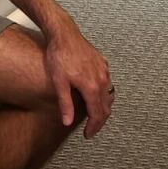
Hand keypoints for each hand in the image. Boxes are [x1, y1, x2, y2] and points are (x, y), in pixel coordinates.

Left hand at [45, 19, 113, 138]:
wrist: (63, 33)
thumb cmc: (59, 55)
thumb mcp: (59, 81)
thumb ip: (65, 103)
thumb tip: (67, 122)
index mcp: (92, 87)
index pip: (97, 114)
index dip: (94, 127)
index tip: (88, 135)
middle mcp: (102, 80)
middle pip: (106, 107)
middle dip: (99, 120)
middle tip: (91, 128)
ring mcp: (104, 70)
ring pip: (108, 95)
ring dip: (102, 107)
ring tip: (93, 114)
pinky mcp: (102, 62)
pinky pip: (107, 82)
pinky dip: (103, 92)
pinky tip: (95, 93)